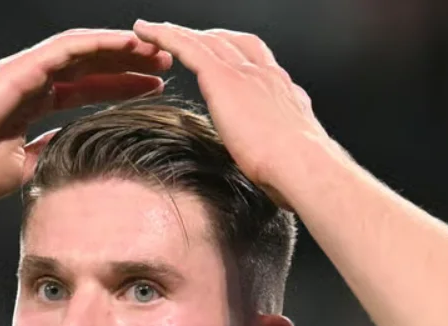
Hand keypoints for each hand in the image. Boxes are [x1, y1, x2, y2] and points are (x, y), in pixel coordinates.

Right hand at [0, 30, 171, 206]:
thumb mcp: (21, 170)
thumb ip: (46, 156)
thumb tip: (71, 156)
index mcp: (29, 106)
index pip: (83, 92)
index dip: (118, 89)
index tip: (152, 92)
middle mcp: (30, 83)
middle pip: (89, 67)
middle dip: (128, 66)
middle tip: (167, 67)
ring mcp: (25, 72)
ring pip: (84, 51)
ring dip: (122, 49)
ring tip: (158, 51)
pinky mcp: (21, 68)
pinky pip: (68, 47)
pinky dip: (100, 42)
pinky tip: (129, 43)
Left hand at [132, 21, 333, 209]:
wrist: (302, 164)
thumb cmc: (299, 173)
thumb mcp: (290, 155)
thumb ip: (276, 148)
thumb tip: (268, 161)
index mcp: (283, 93)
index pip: (259, 63)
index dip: (239, 54)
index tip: (225, 56)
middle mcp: (266, 75)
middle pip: (233, 43)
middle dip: (208, 37)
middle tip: (186, 36)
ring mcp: (246, 73)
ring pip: (207, 41)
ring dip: (179, 32)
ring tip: (153, 30)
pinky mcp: (222, 78)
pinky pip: (187, 47)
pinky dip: (164, 35)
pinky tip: (145, 31)